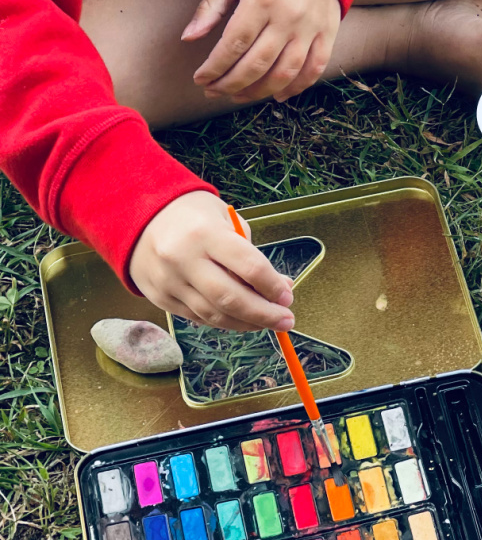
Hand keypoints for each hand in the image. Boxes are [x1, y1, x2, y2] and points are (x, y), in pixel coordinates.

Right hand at [130, 191, 296, 330]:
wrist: (137, 218)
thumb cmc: (190, 216)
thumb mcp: (224, 219)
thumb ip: (250, 253)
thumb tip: (280, 288)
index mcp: (205, 233)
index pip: (249, 267)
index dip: (273, 287)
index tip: (287, 296)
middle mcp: (183, 259)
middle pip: (231, 298)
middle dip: (265, 314)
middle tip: (286, 320)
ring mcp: (168, 282)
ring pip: (214, 315)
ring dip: (247, 324)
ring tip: (267, 323)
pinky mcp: (160, 298)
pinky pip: (198, 318)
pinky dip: (224, 322)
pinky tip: (241, 319)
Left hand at [183, 0, 339, 102]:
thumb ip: (211, 6)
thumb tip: (189, 37)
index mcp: (261, 0)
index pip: (233, 45)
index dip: (214, 68)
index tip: (199, 79)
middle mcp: (288, 18)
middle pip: (256, 65)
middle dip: (230, 84)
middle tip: (212, 92)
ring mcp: (311, 28)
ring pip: (284, 73)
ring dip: (258, 91)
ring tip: (237, 96)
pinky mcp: (328, 32)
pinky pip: (315, 68)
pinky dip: (297, 87)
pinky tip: (276, 95)